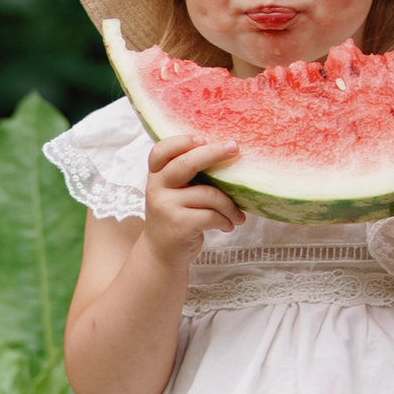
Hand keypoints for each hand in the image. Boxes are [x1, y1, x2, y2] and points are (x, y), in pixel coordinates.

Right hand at [143, 134, 245, 262]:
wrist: (161, 254)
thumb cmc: (177, 217)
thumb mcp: (174, 193)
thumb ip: (187, 176)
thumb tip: (226, 153)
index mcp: (156, 176)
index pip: (161, 151)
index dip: (181, 141)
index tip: (203, 138)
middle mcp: (157, 188)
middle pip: (186, 164)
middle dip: (214, 153)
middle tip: (235, 148)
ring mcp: (166, 207)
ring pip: (209, 194)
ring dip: (230, 205)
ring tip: (237, 215)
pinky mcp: (179, 225)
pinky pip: (212, 215)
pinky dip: (226, 220)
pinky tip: (228, 225)